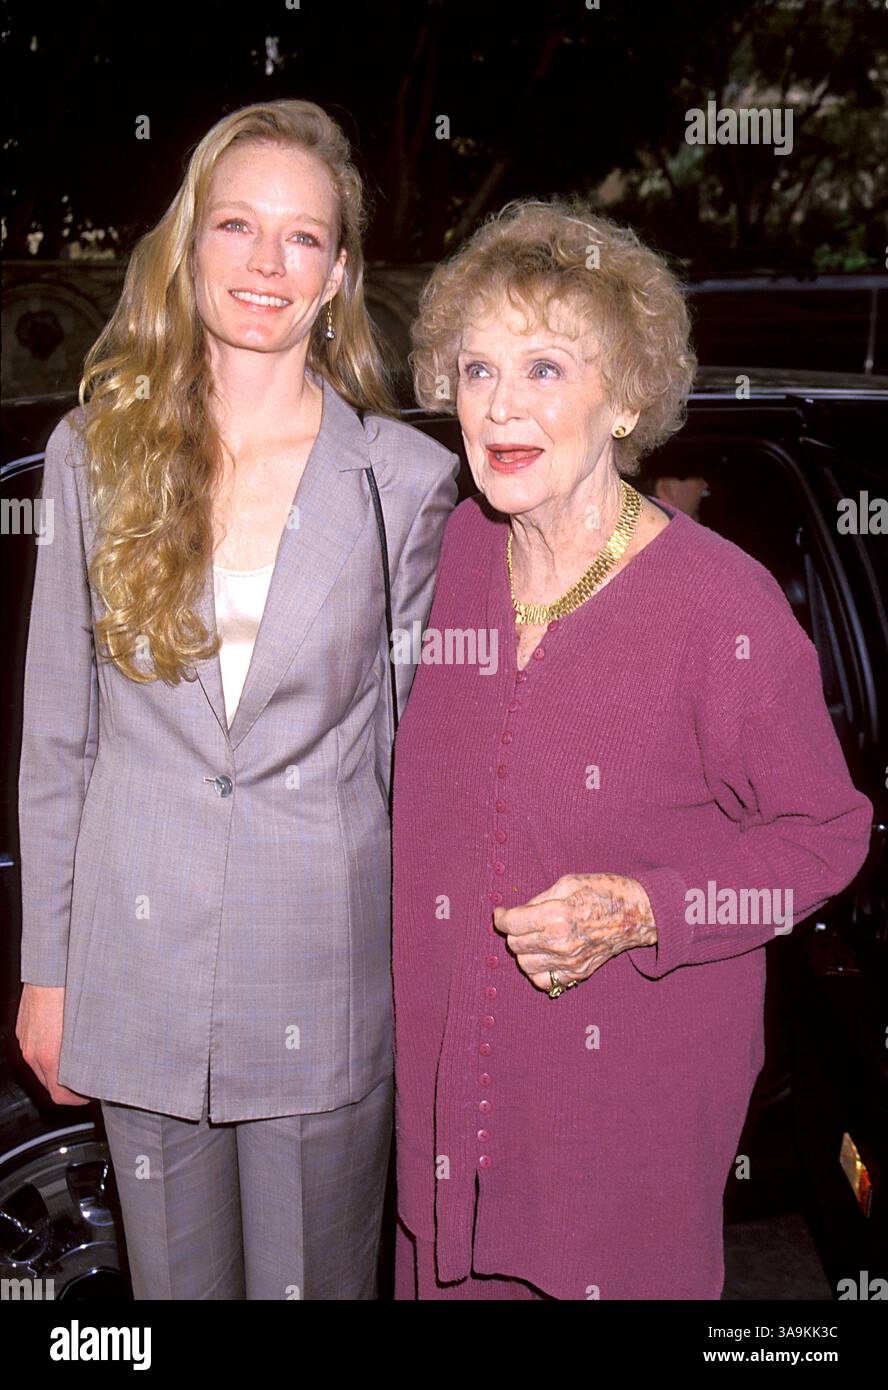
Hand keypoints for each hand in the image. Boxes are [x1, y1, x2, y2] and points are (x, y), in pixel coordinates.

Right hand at [16, 984, 91, 1104]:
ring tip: (78, 1059)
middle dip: (68, 1087)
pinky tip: (63, 1042)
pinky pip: (34, 1050)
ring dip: (57, 1069)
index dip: (76, 1100)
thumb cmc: (69, 992)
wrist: (47, 970)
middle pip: (49, 1085)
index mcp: (48, 1056)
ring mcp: (26, 1041)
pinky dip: (48, 1053)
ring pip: (41, 1067)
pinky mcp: (23, 1031)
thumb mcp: (84, 1025)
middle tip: (88, 1080)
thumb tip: (103, 1061)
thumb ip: (88, 1049)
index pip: (59, 1095)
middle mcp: (33, 1052)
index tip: (90, 1094)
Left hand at [492, 872, 656, 992]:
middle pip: (515, 944)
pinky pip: (544, 982)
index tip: (500, 913)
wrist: (638, 914)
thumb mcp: (568, 882)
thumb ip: (539, 899)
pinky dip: (537, 971)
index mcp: (556, 916)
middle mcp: (560, 943)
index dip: (500, 917)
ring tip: (532, 937)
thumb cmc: (605, 892)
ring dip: (523, 950)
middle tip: (522, 920)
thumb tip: (519, 911)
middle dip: (512, 930)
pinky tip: (542, 956)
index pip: (511, 924)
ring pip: (525, 964)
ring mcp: (569, 962)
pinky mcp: (578, 973)